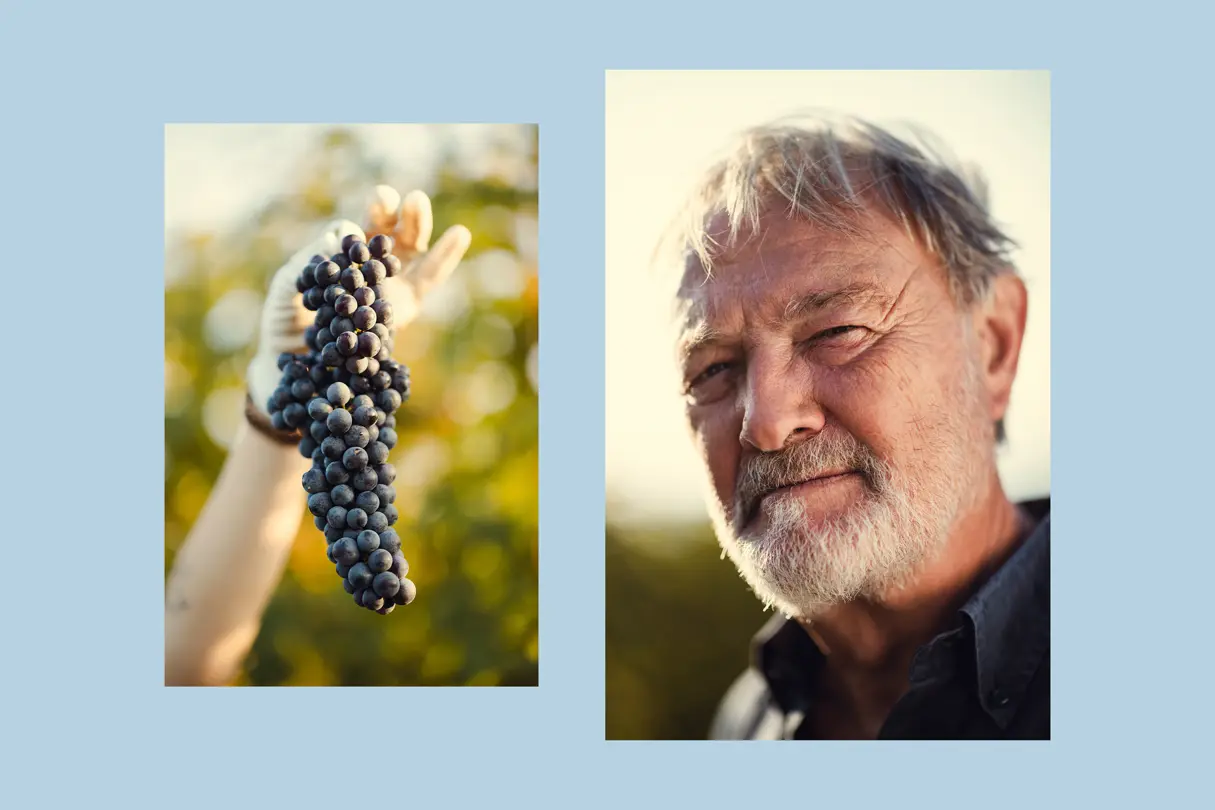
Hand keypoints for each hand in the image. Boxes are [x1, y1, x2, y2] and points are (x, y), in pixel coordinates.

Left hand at [247, 186, 471, 414]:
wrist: (297, 373)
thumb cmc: (284, 327)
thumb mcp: (285, 289)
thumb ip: (309, 262)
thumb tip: (340, 235)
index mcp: (336, 255)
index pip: (354, 227)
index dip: (361, 217)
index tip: (356, 233)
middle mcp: (364, 265)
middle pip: (384, 227)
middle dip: (390, 209)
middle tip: (394, 198)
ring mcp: (388, 283)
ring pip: (409, 244)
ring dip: (417, 220)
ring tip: (417, 201)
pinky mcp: (407, 306)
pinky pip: (429, 276)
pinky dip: (446, 256)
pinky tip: (460, 233)